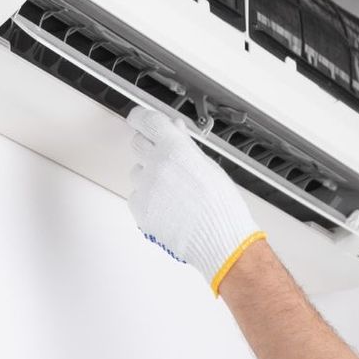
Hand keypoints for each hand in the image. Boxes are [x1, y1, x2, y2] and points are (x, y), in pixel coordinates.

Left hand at [125, 105, 267, 294]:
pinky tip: (168, 207)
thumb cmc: (221, 206)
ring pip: (137, 173)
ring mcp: (146, 188)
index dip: (140, 117)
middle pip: (137, 144)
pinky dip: (148, 199)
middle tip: (164, 159)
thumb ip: (185, 145)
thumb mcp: (208, 166)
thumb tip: (174, 129)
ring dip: (150, 176)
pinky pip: (137, 196)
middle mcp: (157, 165)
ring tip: (173, 192)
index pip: (147, 121)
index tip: (138, 118)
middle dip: (148, 147)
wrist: (221, 240)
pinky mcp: (141, 209)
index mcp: (175, 149)